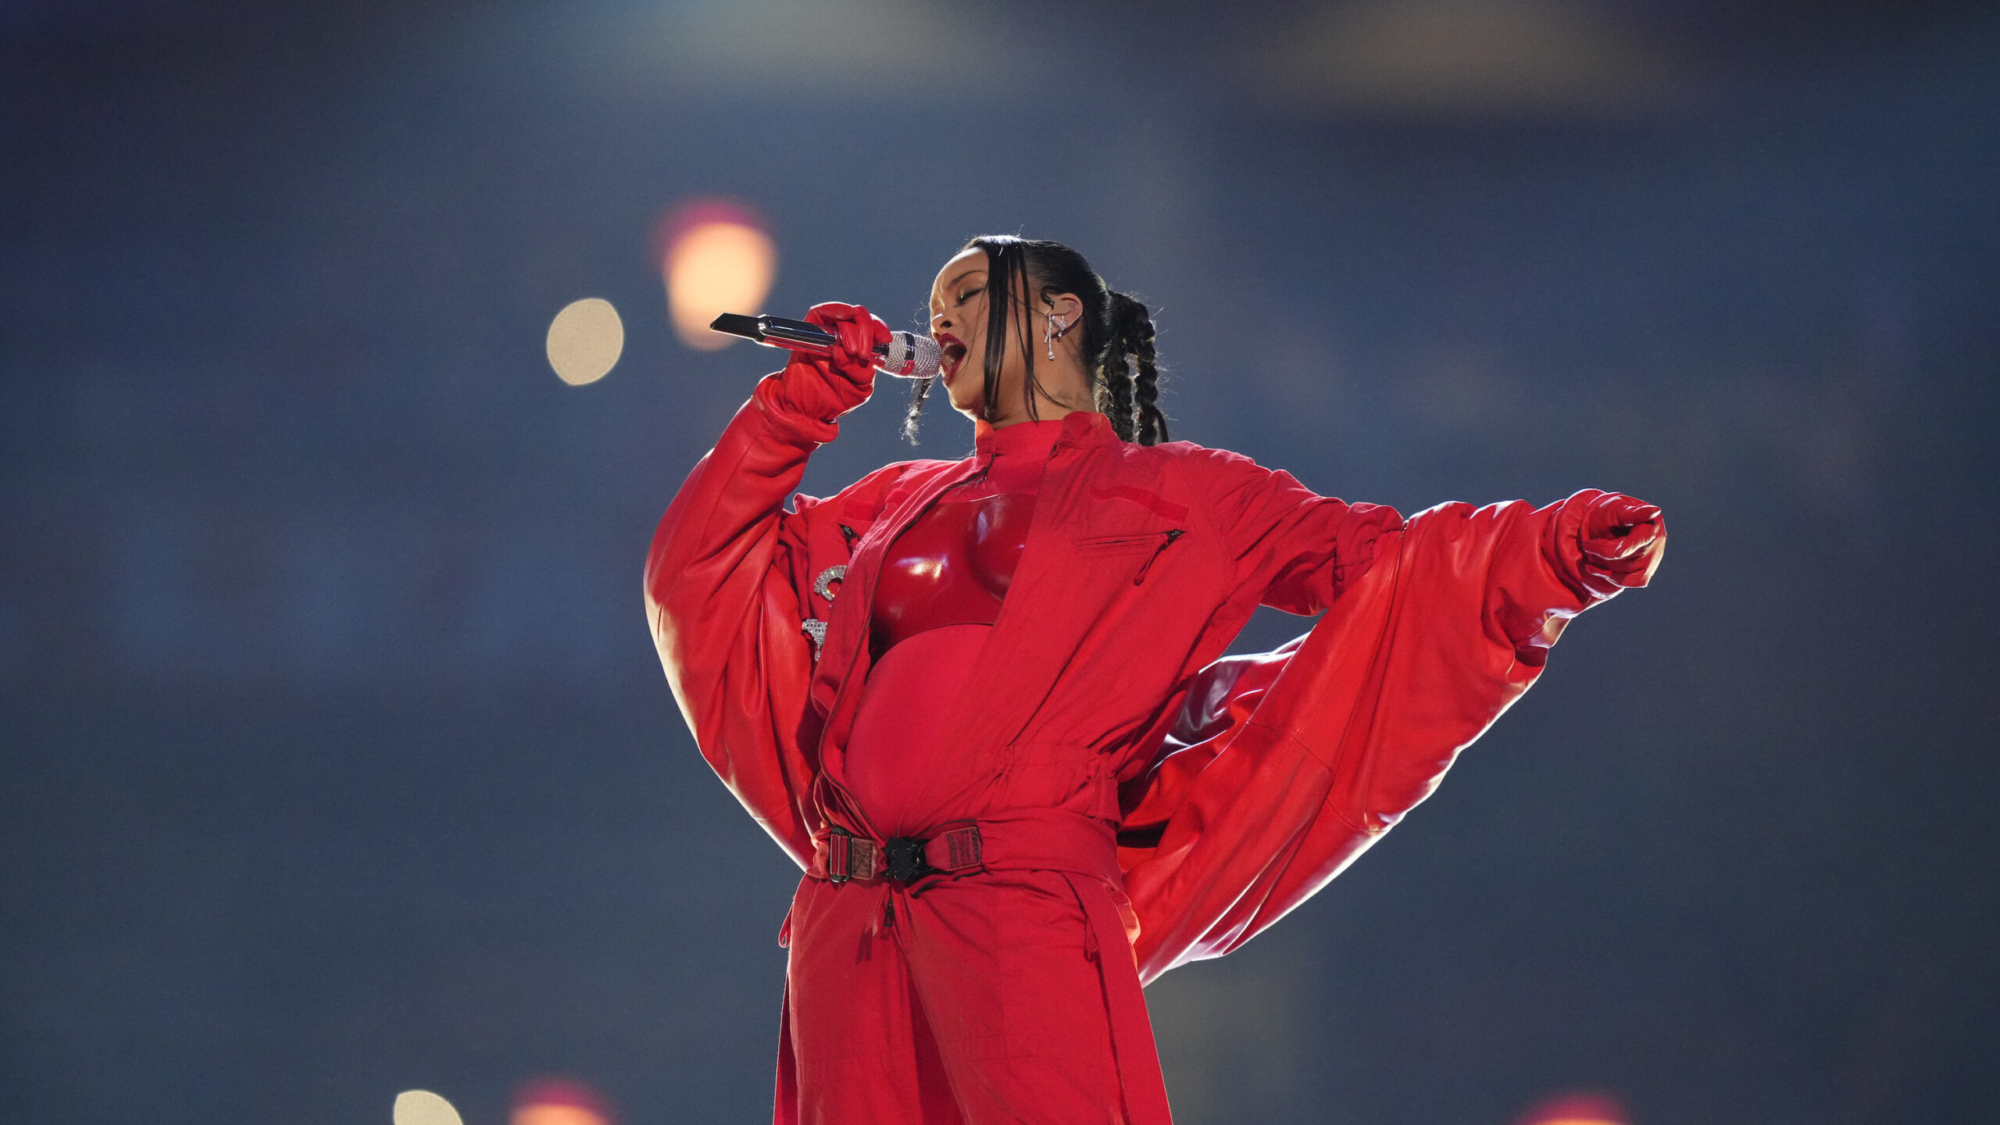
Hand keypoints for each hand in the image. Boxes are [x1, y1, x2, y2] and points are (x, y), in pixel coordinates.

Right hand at [769, 302, 891, 421]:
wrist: (807, 408)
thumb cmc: (835, 398)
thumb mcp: (860, 388)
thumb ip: (864, 370)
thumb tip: (848, 352)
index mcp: (861, 346)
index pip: (875, 328)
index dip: (881, 329)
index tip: (885, 340)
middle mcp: (845, 335)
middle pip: (862, 318)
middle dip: (866, 332)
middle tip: (861, 354)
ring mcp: (827, 330)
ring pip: (846, 314)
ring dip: (852, 331)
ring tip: (852, 352)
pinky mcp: (810, 327)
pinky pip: (822, 311)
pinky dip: (833, 317)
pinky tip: (837, 339)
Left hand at [1579, 492, 1664, 586]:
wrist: (1601, 525)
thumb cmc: (1608, 514)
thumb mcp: (1616, 509)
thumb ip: (1632, 514)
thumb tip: (1655, 511)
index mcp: (1650, 525)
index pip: (1643, 538)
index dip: (1630, 546)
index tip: (1618, 553)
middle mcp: (1655, 544)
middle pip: (1628, 557)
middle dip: (1603, 552)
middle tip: (1587, 544)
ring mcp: (1652, 560)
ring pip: (1627, 572)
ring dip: (1605, 566)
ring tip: (1590, 556)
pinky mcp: (1644, 574)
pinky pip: (1630, 582)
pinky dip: (1611, 578)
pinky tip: (1595, 569)